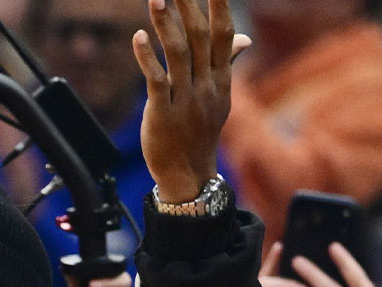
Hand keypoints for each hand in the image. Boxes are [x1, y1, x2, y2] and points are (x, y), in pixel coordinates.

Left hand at [131, 0, 248, 201]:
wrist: (188, 174)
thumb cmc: (199, 133)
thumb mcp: (219, 98)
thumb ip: (227, 64)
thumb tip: (243, 38)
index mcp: (220, 79)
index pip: (223, 35)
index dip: (219, 7)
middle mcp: (206, 86)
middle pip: (201, 38)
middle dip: (190, 6)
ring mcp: (186, 99)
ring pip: (179, 54)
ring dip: (167, 25)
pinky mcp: (164, 112)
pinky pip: (157, 80)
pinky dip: (147, 57)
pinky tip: (139, 37)